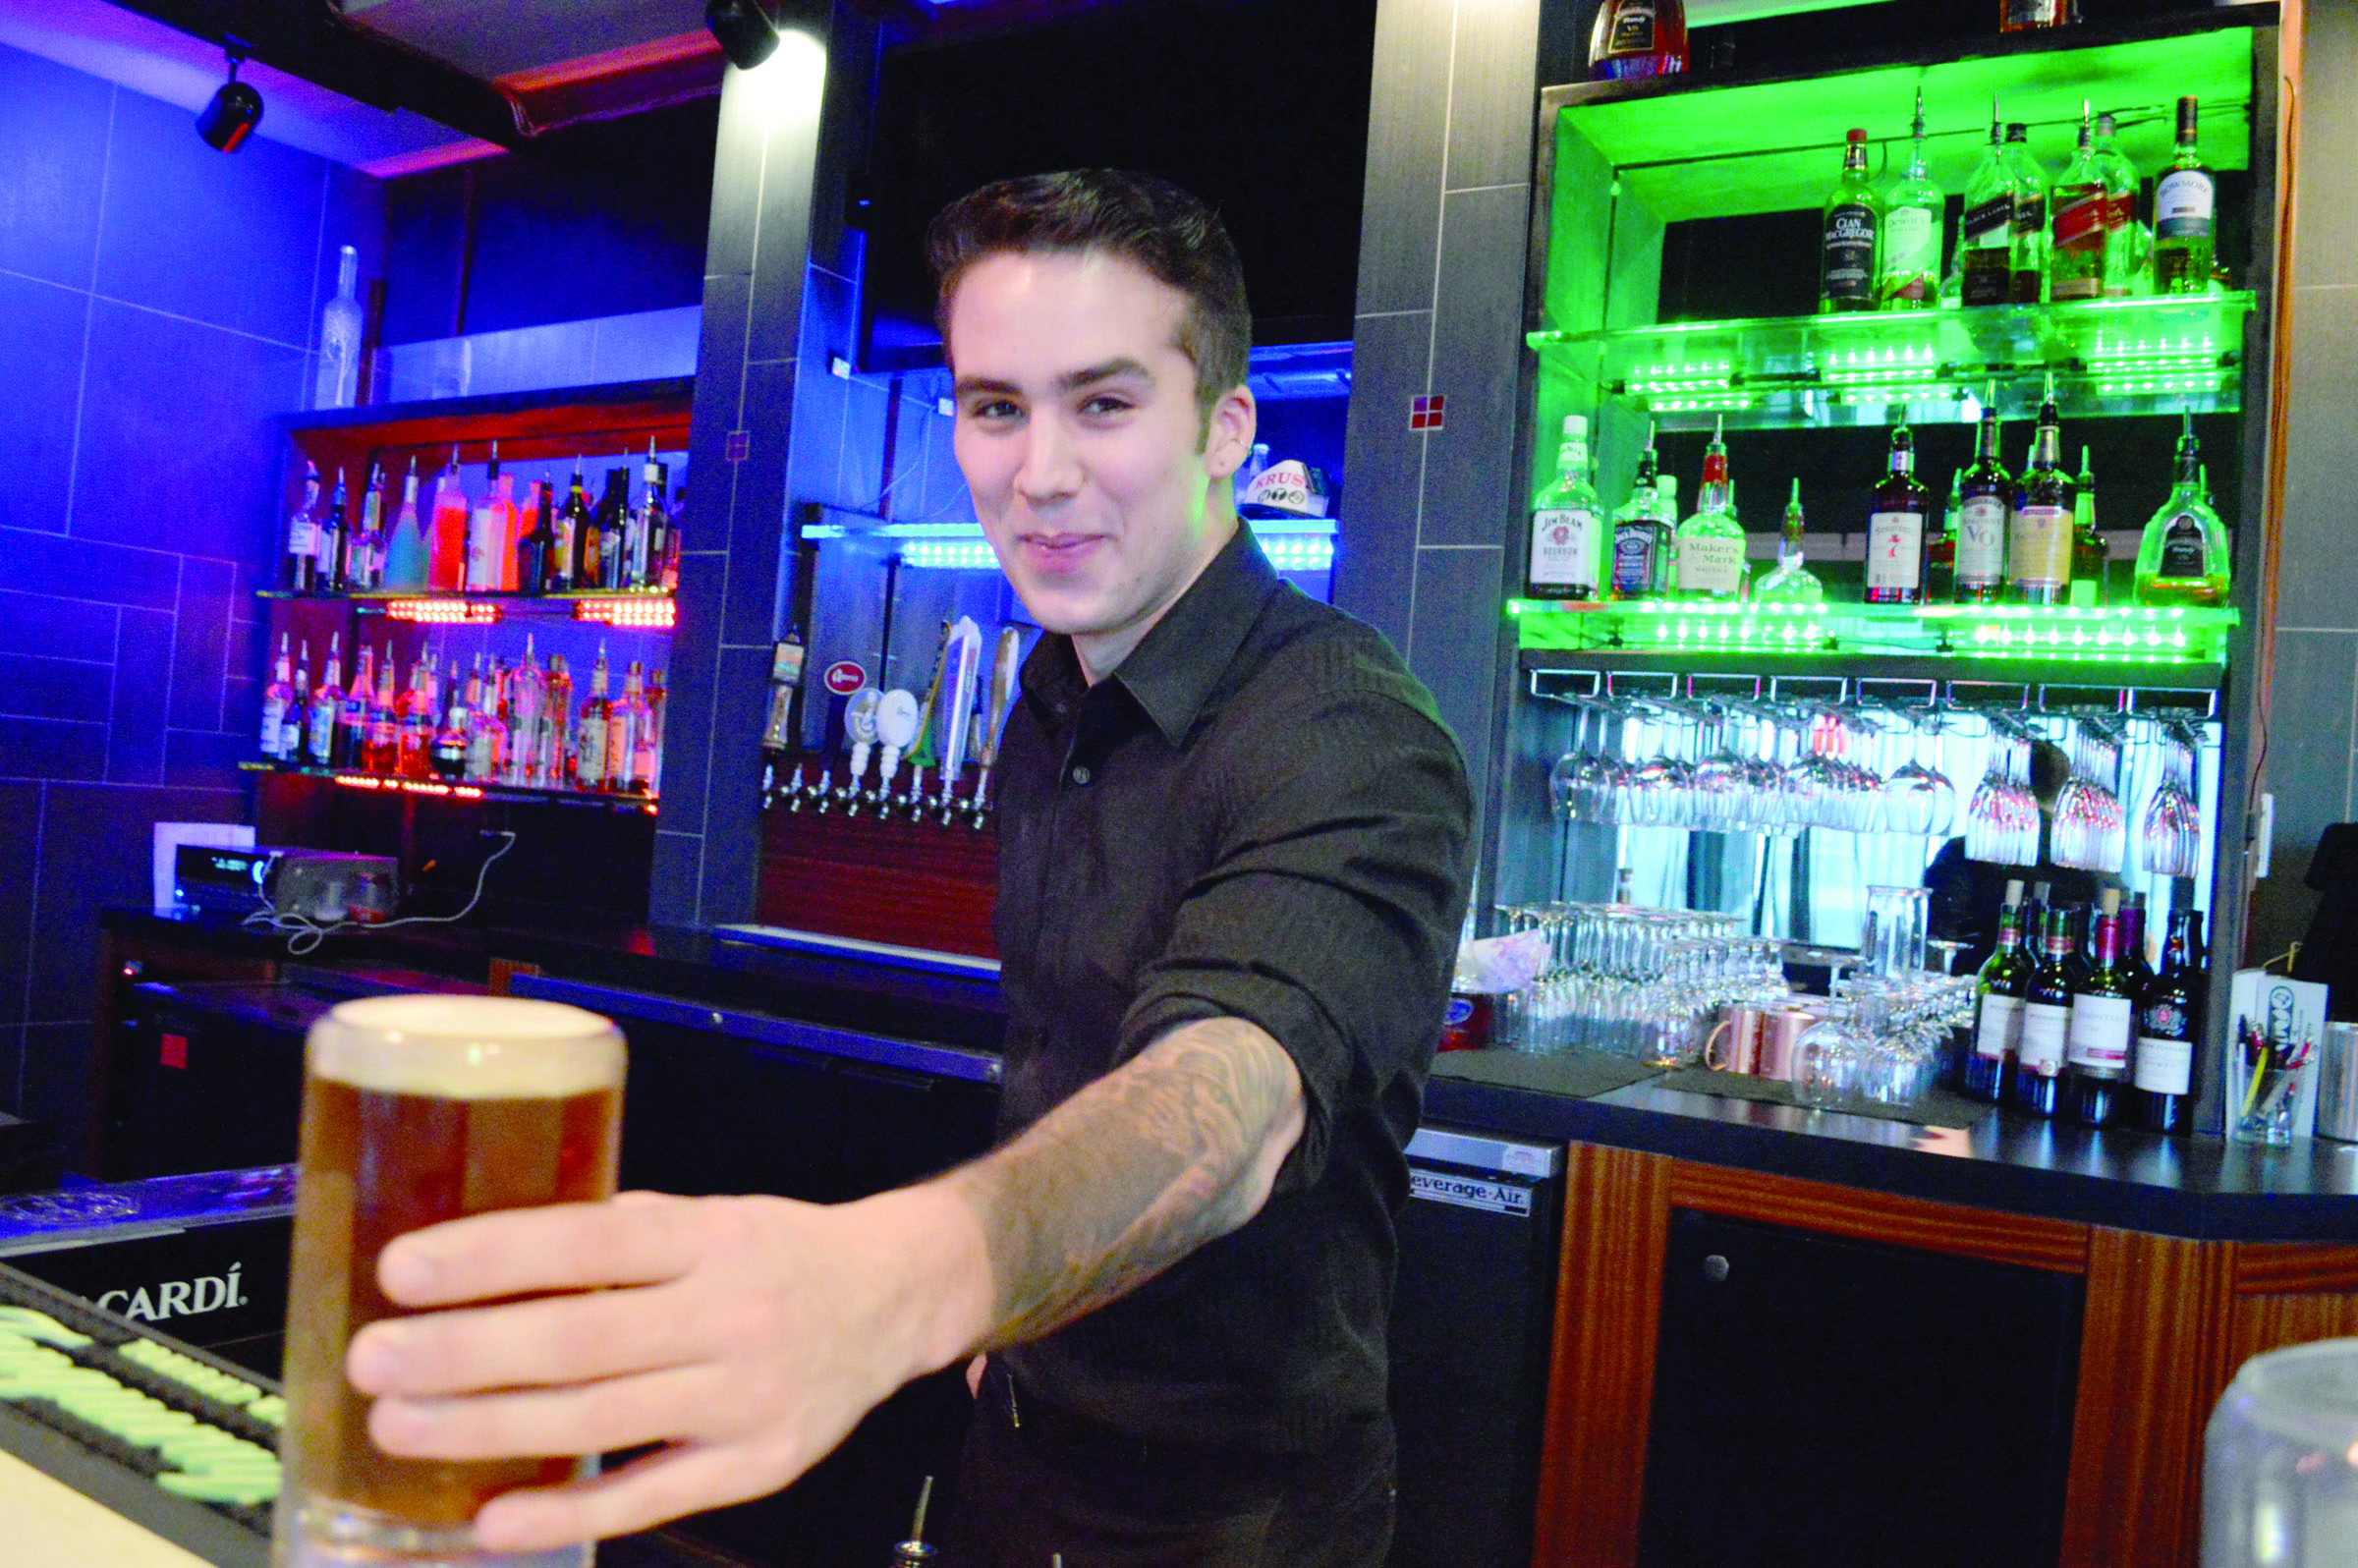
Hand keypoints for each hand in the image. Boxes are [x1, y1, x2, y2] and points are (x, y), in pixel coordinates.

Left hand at [345, 1187, 986, 1551]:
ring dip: (488, 1428)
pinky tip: (491, 1519)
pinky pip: (650, 1494)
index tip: (401, 1270)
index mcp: (711, 1237)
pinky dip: (568, 1510)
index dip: (492, 1257)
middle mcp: (731, 1314)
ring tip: (400, 1426)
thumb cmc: (774, 1251)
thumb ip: (613, 1233)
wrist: (893, 1300)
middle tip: (375, 1359)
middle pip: (581, 1341)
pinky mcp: (759, 1464)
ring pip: (600, 1419)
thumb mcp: (707, 1215)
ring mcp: (747, 1397)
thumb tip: (484, 1249)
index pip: (588, 1245)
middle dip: (464, 1353)